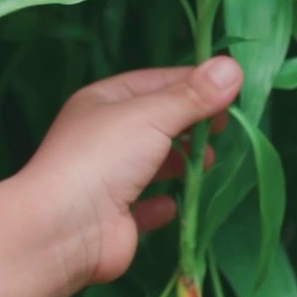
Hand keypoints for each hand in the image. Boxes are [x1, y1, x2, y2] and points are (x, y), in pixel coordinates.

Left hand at [18, 56, 242, 289]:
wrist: (63, 229)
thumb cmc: (104, 157)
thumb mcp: (152, 115)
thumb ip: (194, 96)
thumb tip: (233, 67)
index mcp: (104, 101)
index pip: (156, 82)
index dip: (193, 83)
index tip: (231, 88)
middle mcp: (104, 136)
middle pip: (156, 121)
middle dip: (190, 123)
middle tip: (224, 126)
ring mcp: (107, 178)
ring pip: (153, 162)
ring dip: (181, 161)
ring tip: (210, 161)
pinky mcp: (115, 218)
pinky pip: (144, 206)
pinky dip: (163, 203)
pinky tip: (175, 204)